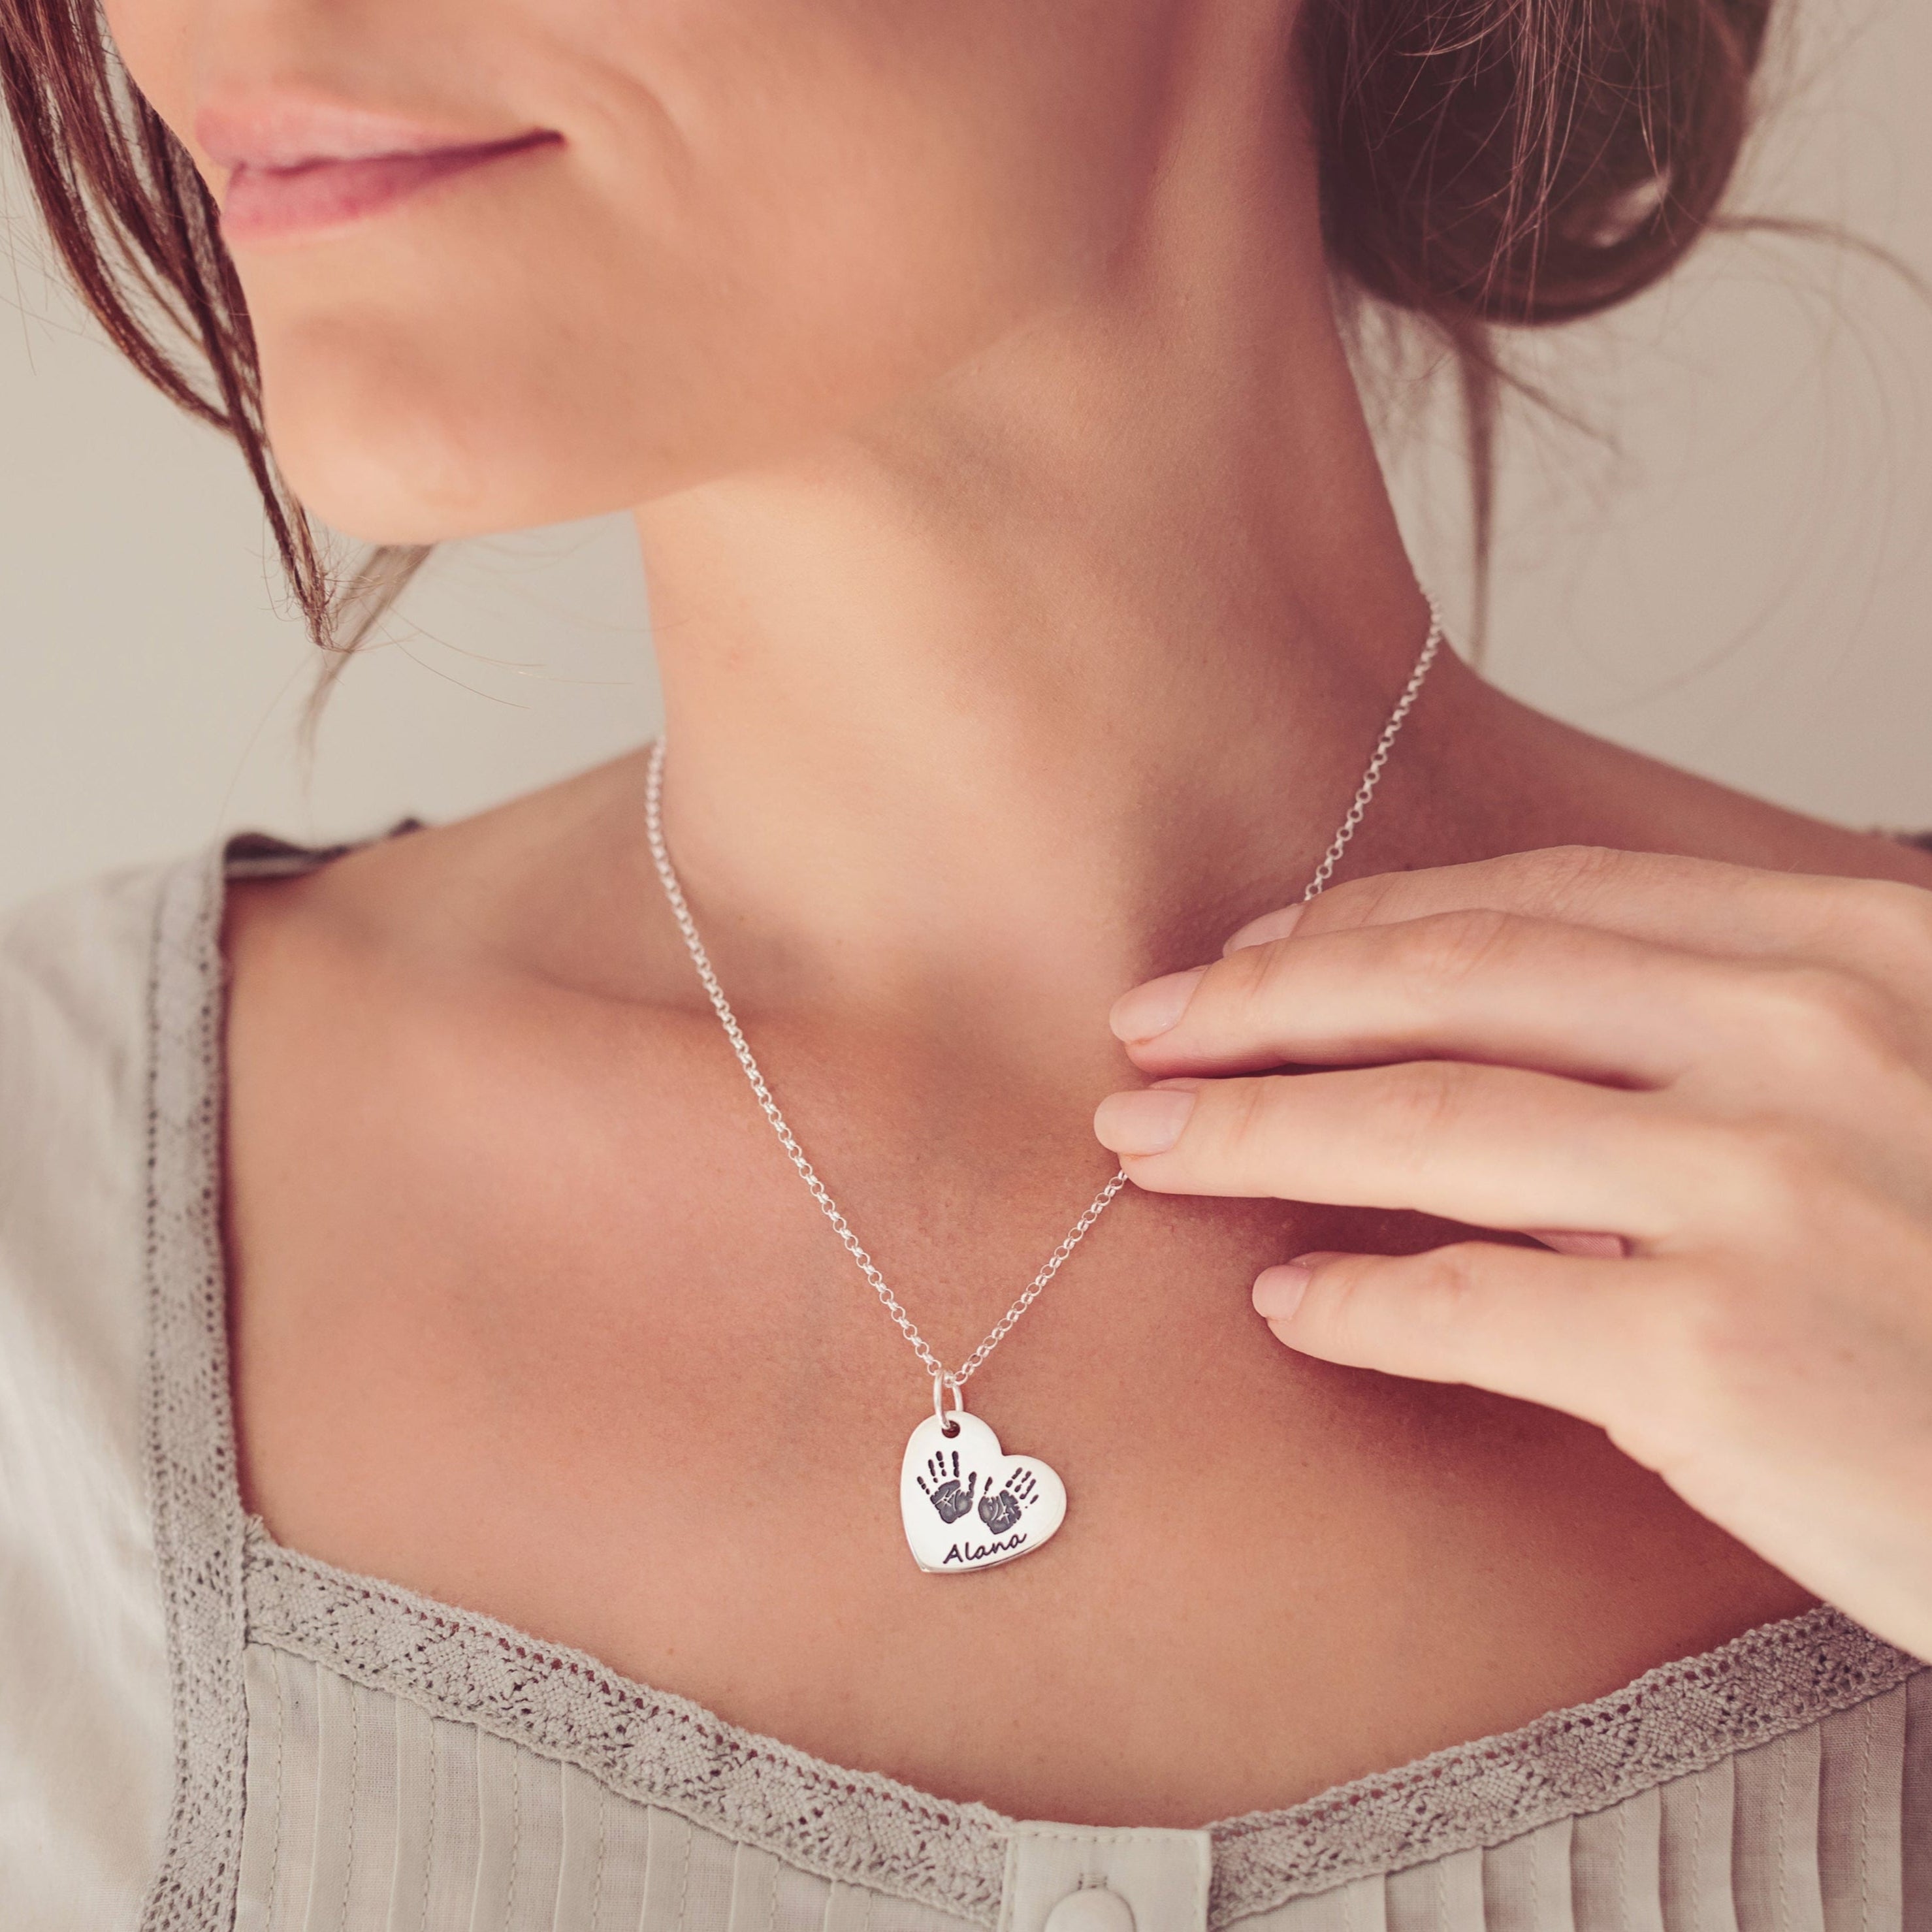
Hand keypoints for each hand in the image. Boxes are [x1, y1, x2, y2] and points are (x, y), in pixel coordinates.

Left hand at [1094, 845, 1931, 1660]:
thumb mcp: (1899, 1091)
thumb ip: (1723, 1046)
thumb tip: (1502, 1055)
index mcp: (1849, 949)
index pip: (1546, 900)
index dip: (1369, 920)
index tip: (1257, 951)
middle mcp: (1803, 1038)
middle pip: (1455, 984)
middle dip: (1268, 1003)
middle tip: (1146, 1025)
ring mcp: (1761, 1187)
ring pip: (1427, 1126)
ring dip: (1255, 1131)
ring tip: (1151, 1145)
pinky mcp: (1718, 1350)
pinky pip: (1471, 1303)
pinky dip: (1356, 1300)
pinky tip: (1290, 1303)